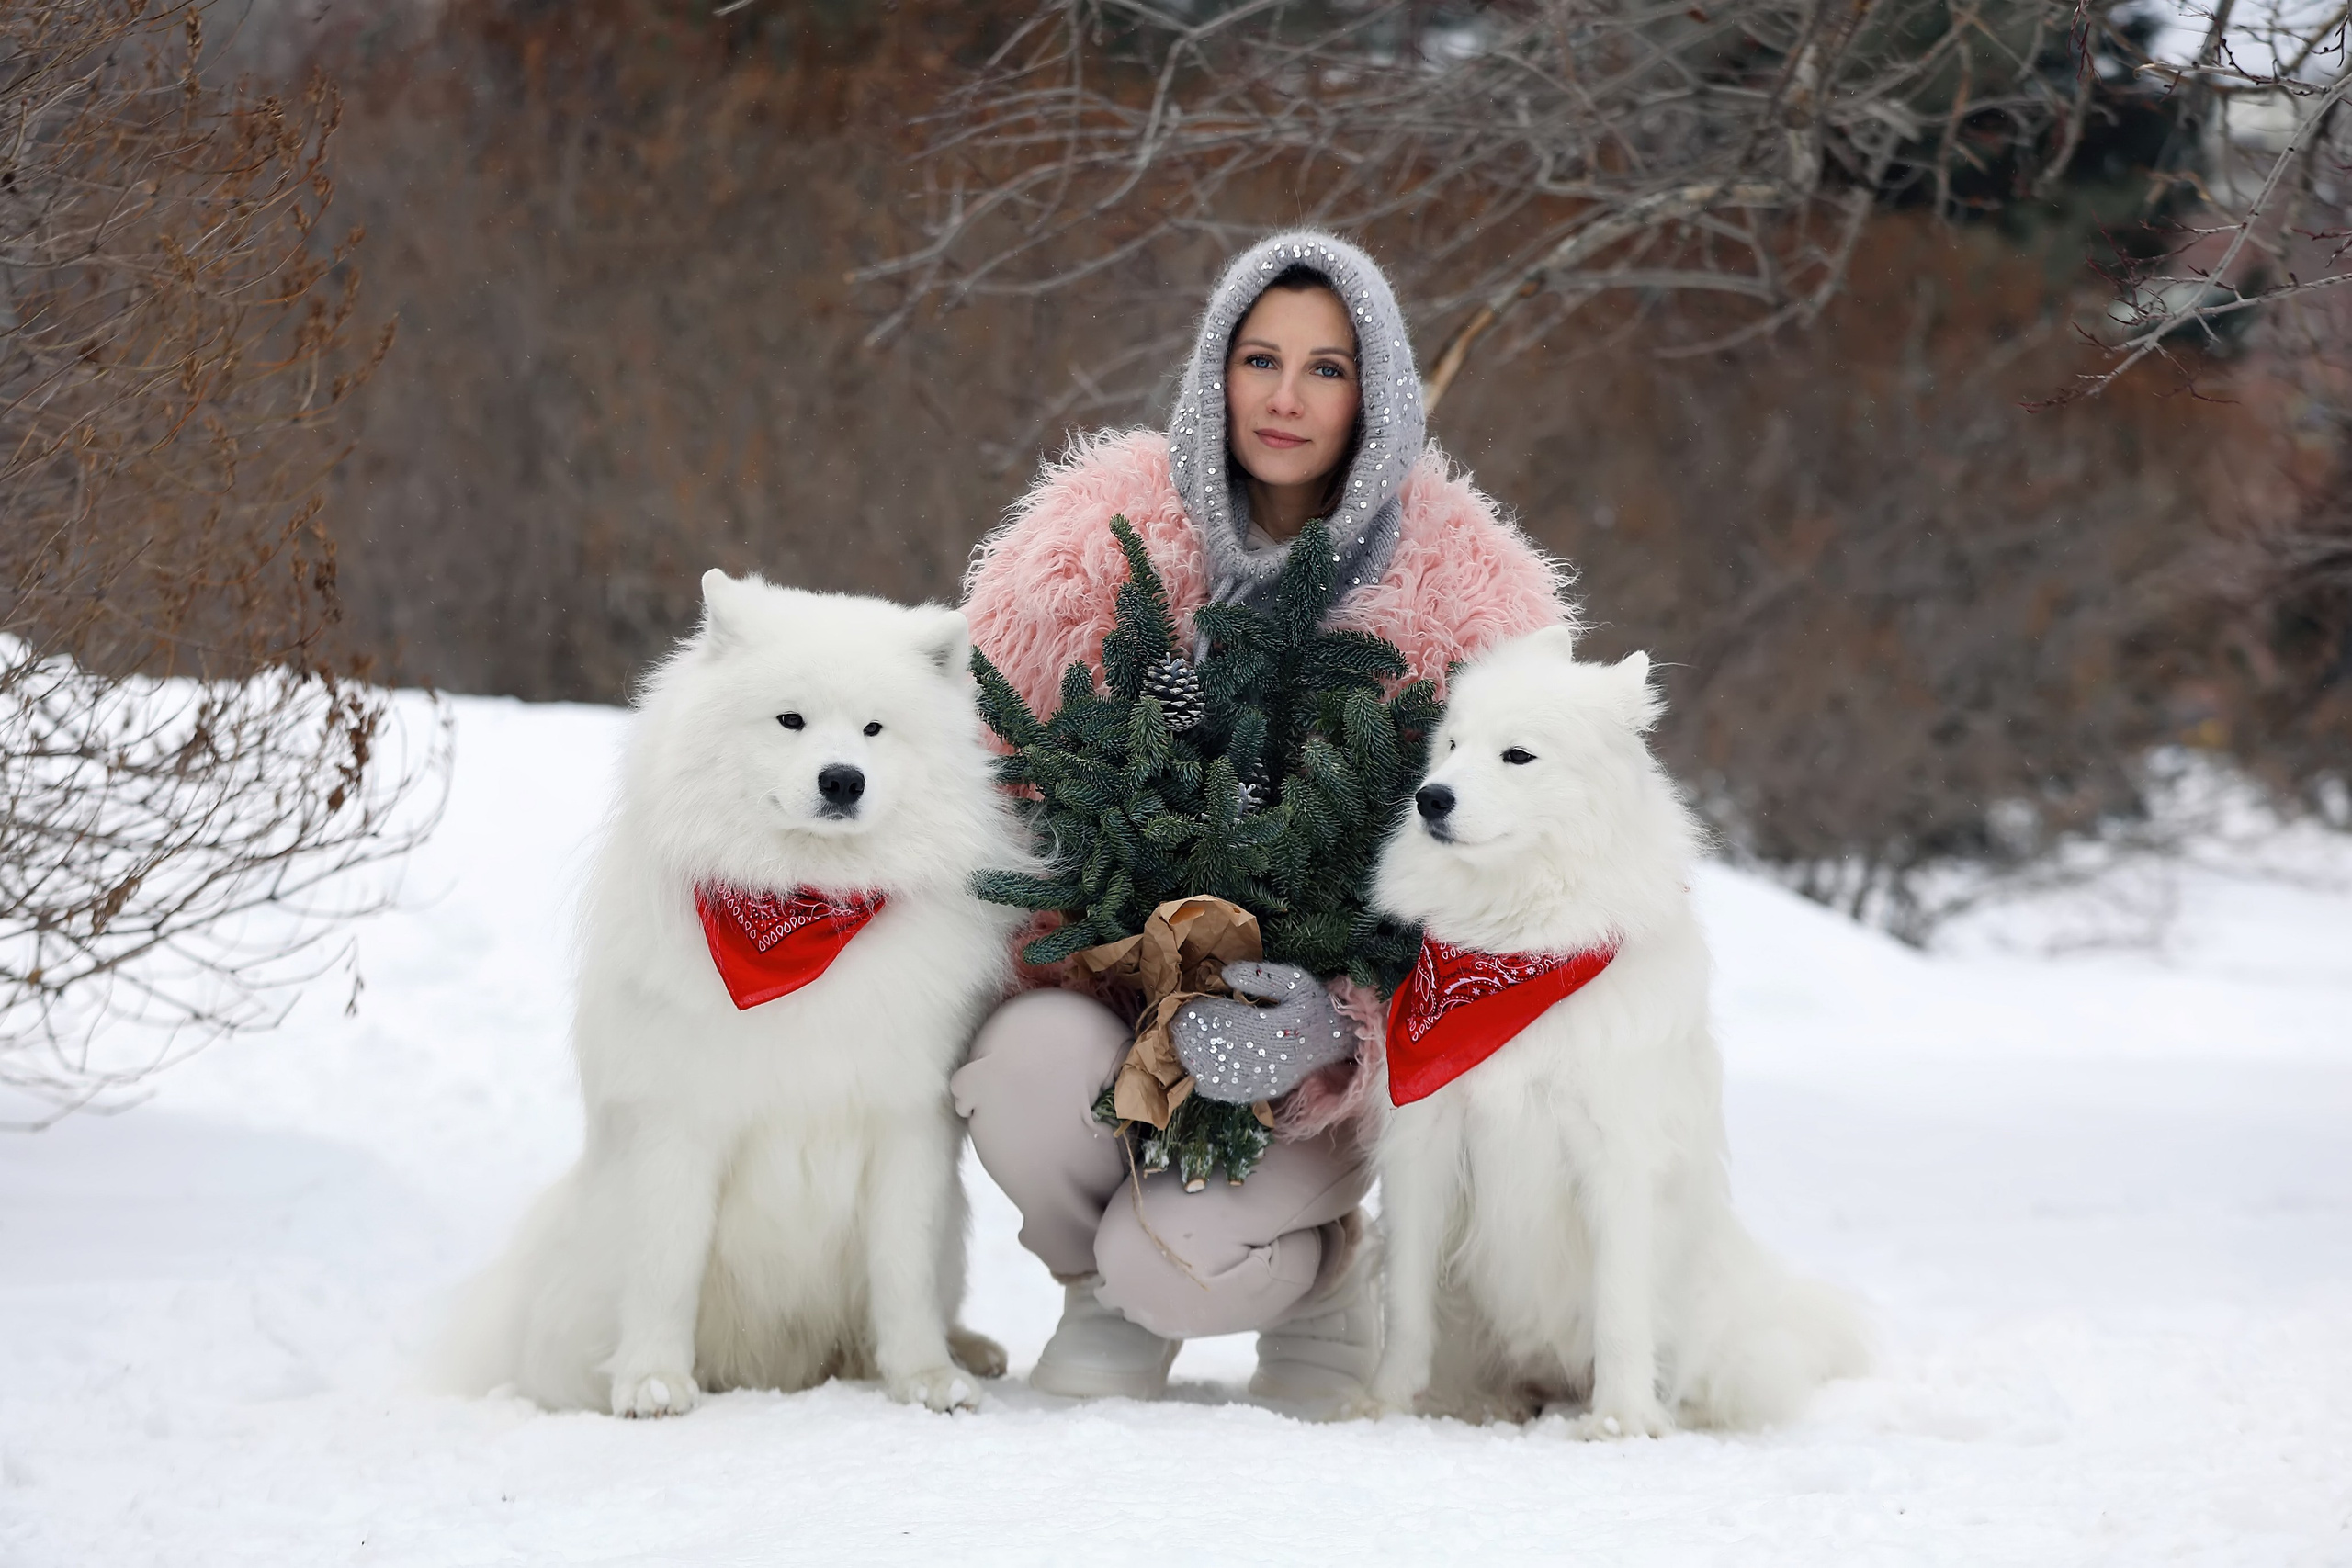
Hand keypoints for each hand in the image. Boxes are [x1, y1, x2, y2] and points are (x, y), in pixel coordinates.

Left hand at [1171, 961, 1354, 1103]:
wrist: (1338, 1041)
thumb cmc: (1314, 1005)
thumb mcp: (1296, 980)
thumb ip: (1261, 975)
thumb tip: (1225, 974)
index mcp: (1281, 1030)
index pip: (1231, 1024)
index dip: (1205, 1014)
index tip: (1189, 1002)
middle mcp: (1272, 1061)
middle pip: (1217, 1052)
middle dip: (1192, 1036)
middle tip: (1176, 1021)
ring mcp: (1265, 1081)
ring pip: (1215, 1075)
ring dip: (1192, 1057)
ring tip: (1180, 1039)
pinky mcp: (1260, 1093)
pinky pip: (1223, 1091)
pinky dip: (1202, 1077)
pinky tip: (1193, 1063)